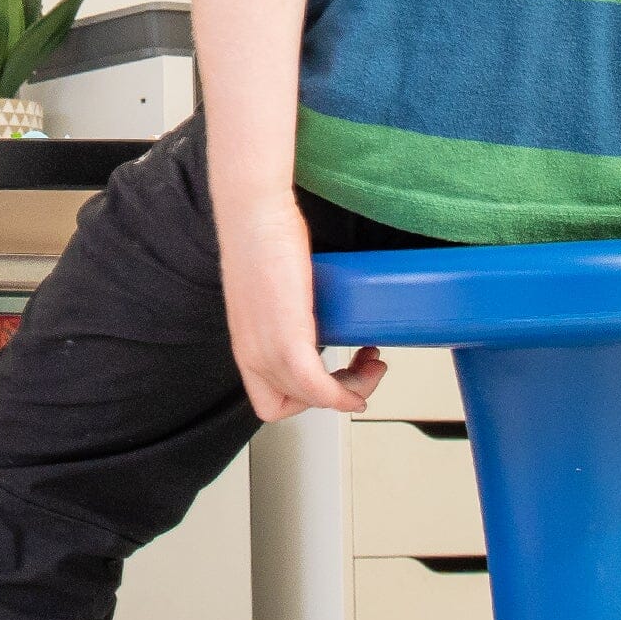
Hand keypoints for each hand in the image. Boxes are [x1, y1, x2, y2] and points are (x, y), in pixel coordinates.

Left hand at [219, 191, 385, 420]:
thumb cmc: (261, 236)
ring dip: (352, 388)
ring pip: (313, 399)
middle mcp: (252, 354)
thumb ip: (289, 308)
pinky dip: (345, 394)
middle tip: (365, 369)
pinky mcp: (286, 341)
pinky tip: (365, 376)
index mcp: (247, 345)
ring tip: (373, 360)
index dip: (307, 400)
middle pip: (296, 404)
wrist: (254, 214)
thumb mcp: (272, 288)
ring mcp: (266, 351)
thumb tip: (320, 305)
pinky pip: (318, 389)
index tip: (335, 379)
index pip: (270, 401)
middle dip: (337, 395)